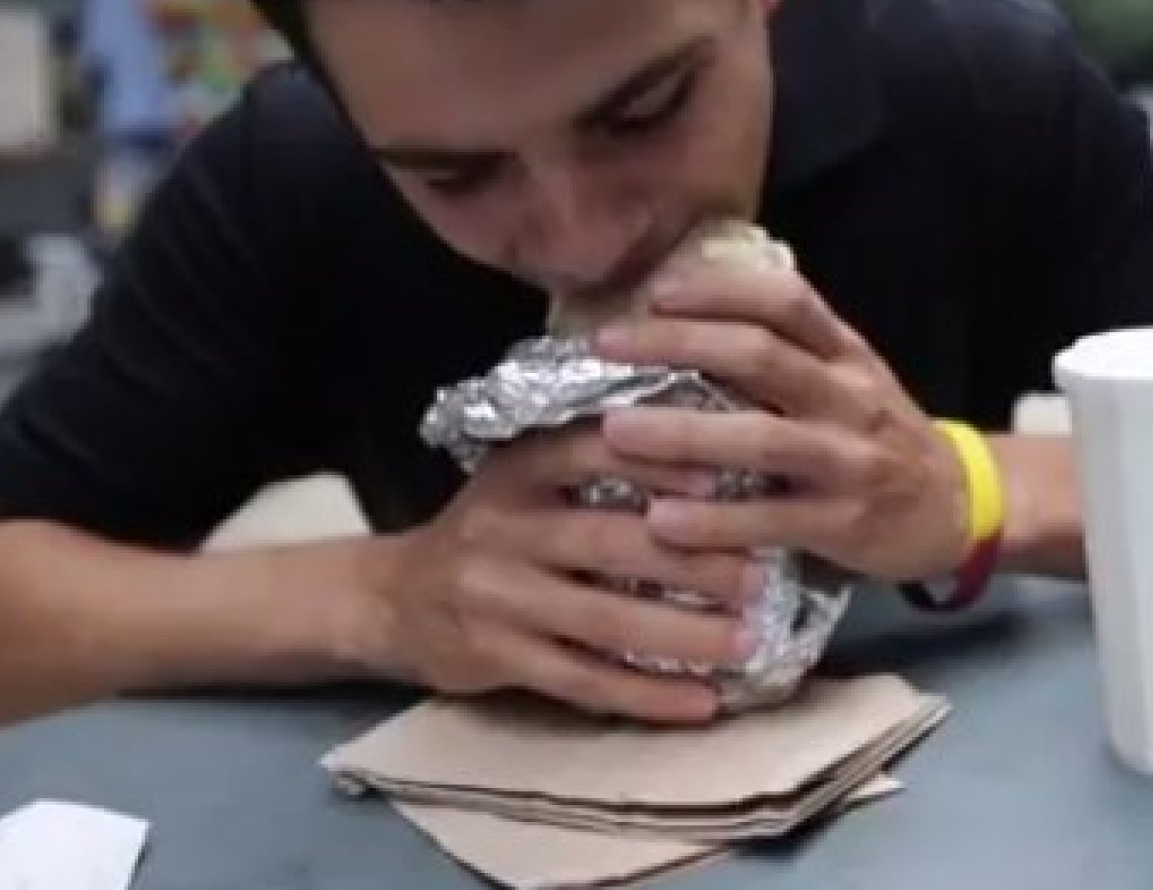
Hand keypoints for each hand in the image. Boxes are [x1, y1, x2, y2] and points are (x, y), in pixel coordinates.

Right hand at [357, 427, 762, 722]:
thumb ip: (597, 459)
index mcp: (520, 466)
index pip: (593, 450)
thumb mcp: (527, 476)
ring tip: (747, 643)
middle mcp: (504, 524)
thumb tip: (714, 451)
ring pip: (603, 619)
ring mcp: (497, 595)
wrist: (392, 597)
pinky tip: (700, 702)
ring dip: (682, 634)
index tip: (721, 480)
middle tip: (761, 575)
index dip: (655, 463)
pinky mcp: (495, 656)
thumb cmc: (491, 528)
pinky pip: (583, 680)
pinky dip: (646, 695)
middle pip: (609, 541)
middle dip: (692, 560)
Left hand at [593, 267, 967, 583]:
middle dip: (678, 345)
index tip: (656, 291)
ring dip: (682, 433)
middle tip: (608, 347)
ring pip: (760, 438)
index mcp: (846, 354)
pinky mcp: (844, 523)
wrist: (962, 506)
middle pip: (759, 356)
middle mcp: (848, 398)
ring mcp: (848, 461)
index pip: (785, 301)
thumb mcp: (851, 378)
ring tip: (615, 431)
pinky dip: (714, 519)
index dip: (719, 290)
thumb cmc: (882, 437)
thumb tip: (693, 311)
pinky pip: (771, 518)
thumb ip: (790, 349)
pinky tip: (662, 521)